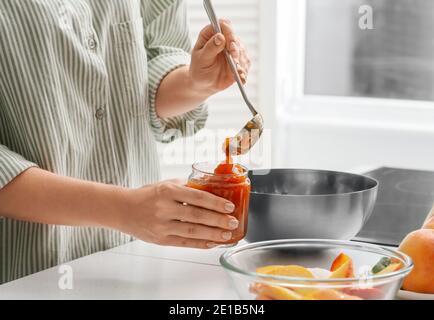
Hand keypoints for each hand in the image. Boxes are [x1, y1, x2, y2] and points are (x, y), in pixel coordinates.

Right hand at [119, 180, 238, 248]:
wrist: (122, 210)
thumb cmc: (146, 195)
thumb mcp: (164, 184)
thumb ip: (186, 186)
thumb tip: (209, 188)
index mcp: (167, 191)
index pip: (197, 197)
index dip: (215, 203)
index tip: (230, 206)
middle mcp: (164, 208)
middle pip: (197, 216)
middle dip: (218, 220)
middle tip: (233, 222)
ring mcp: (162, 226)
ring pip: (192, 231)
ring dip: (213, 234)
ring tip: (227, 235)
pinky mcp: (161, 240)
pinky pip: (185, 243)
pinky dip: (200, 244)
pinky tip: (212, 243)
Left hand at [189, 19, 250, 94]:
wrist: (204, 83)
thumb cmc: (199, 68)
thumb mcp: (201, 58)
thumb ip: (210, 48)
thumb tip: (220, 36)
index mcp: (211, 34)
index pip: (224, 25)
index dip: (229, 32)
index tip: (230, 44)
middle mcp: (224, 39)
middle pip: (235, 39)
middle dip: (236, 50)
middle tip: (234, 61)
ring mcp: (233, 50)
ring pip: (242, 52)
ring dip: (240, 62)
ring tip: (236, 71)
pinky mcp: (240, 61)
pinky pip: (245, 64)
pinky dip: (243, 71)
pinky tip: (240, 77)